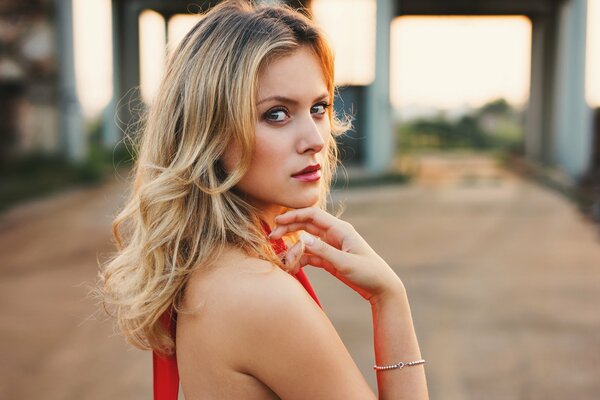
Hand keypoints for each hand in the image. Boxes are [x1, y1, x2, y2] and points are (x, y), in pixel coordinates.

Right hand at [270, 207, 403, 302]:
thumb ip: (323, 251)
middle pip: (306, 226)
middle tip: (271, 238)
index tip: (277, 222)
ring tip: (282, 260)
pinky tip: (292, 267)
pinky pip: (311, 255)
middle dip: (288, 230)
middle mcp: (335, 234)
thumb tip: (302, 238)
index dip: (294, 216)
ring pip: (306, 242)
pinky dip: (300, 259)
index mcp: (340, 229)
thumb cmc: (369, 273)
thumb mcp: (345, 263)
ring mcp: (332, 247)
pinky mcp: (330, 259)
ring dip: (293, 248)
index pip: (312, 215)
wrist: (382, 289)